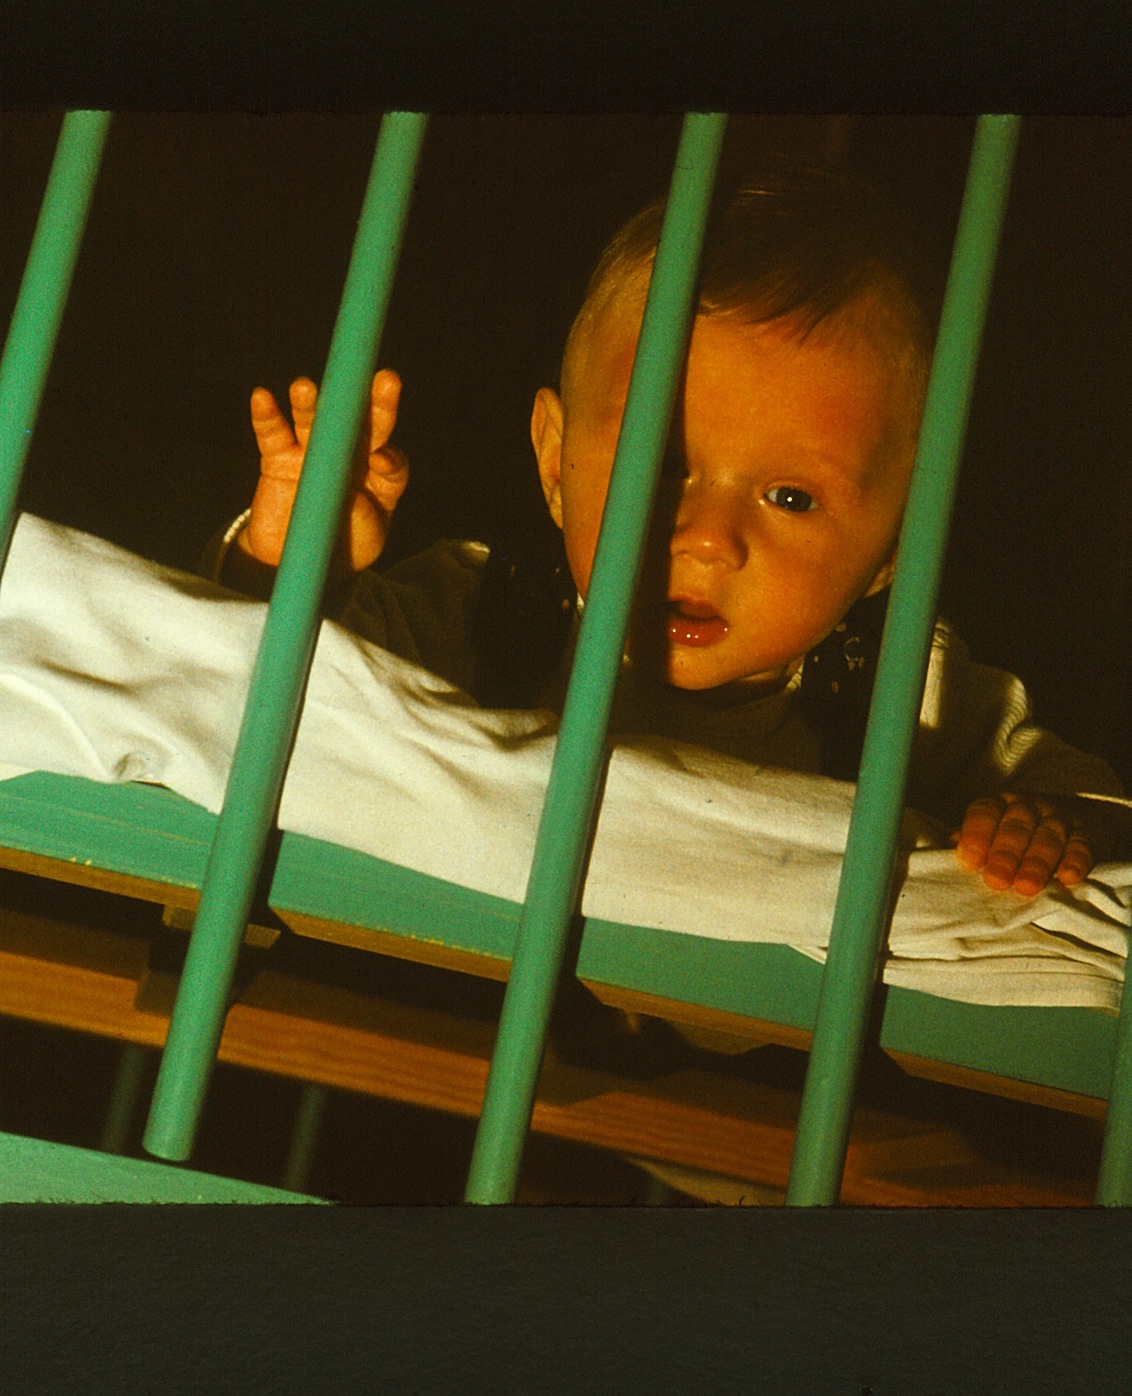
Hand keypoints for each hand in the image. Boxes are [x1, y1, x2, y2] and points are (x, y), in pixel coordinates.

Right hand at [241, 369, 408, 572]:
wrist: (298, 560)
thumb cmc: (342, 545)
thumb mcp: (368, 537)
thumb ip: (373, 509)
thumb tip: (369, 470)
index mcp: (377, 476)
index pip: (391, 461)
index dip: (390, 459)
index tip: (380, 462)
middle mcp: (349, 456)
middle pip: (363, 426)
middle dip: (375, 404)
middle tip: (387, 380)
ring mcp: (312, 453)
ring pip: (313, 422)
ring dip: (309, 404)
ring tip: (304, 388)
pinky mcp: (278, 460)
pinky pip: (272, 434)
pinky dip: (266, 416)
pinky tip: (262, 398)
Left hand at [952, 792, 1099, 896]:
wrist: (1062, 824)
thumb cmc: (1010, 838)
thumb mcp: (988, 835)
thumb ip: (970, 841)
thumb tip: (951, 846)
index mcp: (998, 805)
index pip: (985, 812)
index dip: (977, 835)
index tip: (970, 860)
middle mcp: (1027, 807)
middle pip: (1016, 826)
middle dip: (1005, 854)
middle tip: (996, 880)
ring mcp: (1057, 819)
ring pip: (1048, 837)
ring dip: (1037, 863)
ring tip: (1026, 887)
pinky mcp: (1085, 834)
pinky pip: (1081, 846)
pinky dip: (1076, 861)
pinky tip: (1068, 878)